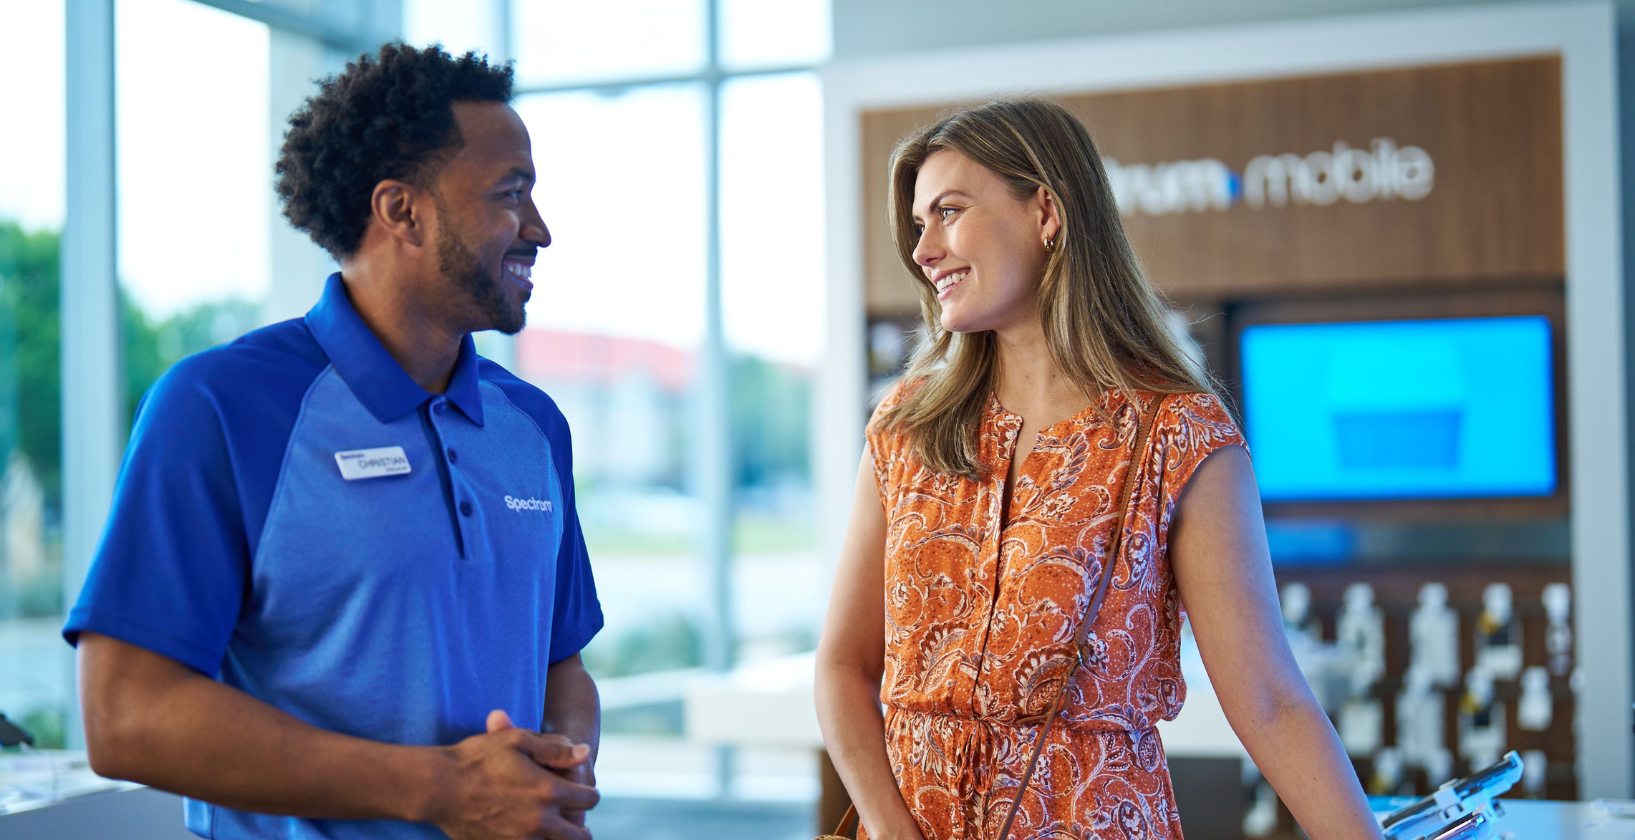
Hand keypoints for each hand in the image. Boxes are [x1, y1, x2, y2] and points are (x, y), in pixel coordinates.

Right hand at [427, 709, 598, 839]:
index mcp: (549, 791)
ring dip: (559, 838)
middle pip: (581, 836)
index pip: (590, 799)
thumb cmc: (477, 758)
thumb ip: (556, 749)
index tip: (580, 790)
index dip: (588, 793)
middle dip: (580, 825)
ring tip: (552, 827)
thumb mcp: (518, 740)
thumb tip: (584, 752)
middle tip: (571, 816)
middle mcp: (540, 820)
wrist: (438, 787)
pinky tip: (525, 831)